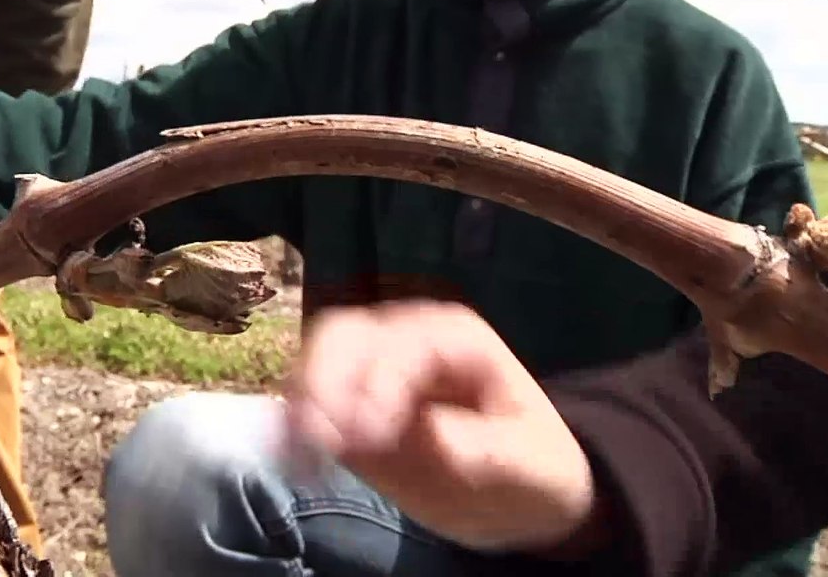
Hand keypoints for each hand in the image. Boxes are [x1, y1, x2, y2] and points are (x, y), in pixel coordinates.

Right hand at [281, 299, 603, 554]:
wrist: (522, 490)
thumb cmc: (533, 468)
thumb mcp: (522, 465)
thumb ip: (477, 448)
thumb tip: (426, 430)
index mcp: (454, 339)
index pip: (399, 347)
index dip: (372, 386)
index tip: (361, 440)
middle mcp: (406, 338)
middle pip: (343, 336)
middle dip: (319, 384)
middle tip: (313, 445)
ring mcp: (373, 364)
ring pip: (316, 360)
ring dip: (298, 403)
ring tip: (296, 459)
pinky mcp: (351, 400)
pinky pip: (309, 397)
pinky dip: (294, 424)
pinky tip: (294, 461)